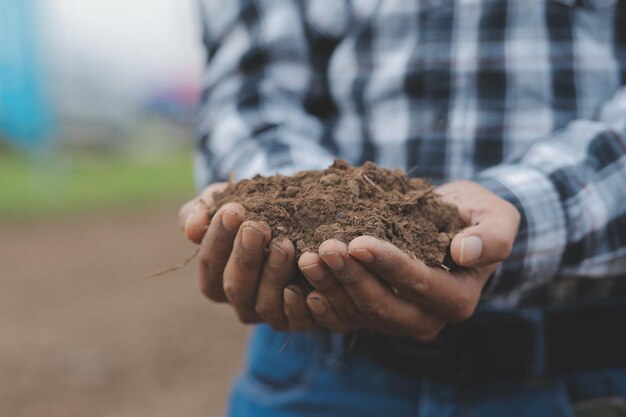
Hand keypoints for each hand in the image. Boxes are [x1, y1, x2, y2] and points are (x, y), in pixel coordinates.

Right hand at [178, 183, 315, 330]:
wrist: (291, 219)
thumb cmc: (248, 212)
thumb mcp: (222, 204)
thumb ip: (200, 213)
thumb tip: (192, 229)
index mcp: (214, 279)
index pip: (210, 261)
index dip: (219, 237)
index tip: (232, 209)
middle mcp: (239, 301)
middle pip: (235, 285)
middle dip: (245, 255)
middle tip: (257, 228)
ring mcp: (267, 313)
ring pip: (264, 303)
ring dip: (273, 274)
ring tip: (284, 244)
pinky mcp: (296, 319)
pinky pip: (295, 319)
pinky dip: (299, 302)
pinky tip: (305, 275)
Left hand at [297, 180, 520, 339]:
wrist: (454, 228)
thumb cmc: (476, 219)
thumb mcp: (496, 218)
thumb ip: (491, 237)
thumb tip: (464, 252)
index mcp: (457, 298)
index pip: (417, 283)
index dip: (387, 265)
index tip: (358, 243)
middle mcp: (427, 319)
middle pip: (382, 306)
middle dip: (350, 277)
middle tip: (324, 248)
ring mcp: (397, 322)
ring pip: (358, 313)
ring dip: (330, 287)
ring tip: (307, 258)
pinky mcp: (375, 316)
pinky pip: (346, 318)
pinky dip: (325, 304)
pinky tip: (303, 287)